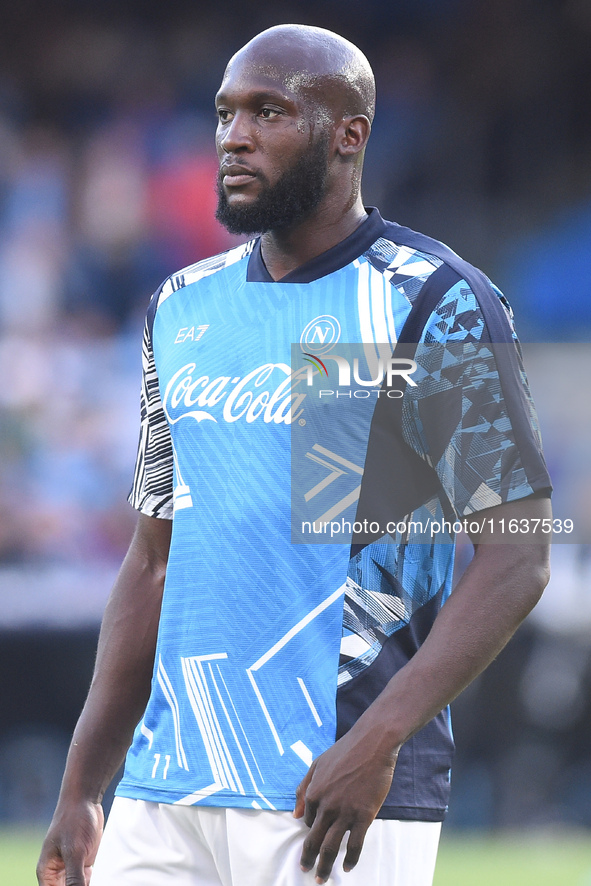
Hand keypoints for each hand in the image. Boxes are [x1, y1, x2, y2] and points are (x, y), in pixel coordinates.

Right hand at [37, 800, 103, 885]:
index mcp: (47, 873)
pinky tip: (104, 879)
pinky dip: (94, 882)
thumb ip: (74, 878)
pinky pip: (87, 881)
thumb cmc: (74, 821)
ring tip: (96, 878)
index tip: (82, 885)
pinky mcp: (84, 861)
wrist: (85, 799)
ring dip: (87, 885)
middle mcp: (57, 873)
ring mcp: (71, 867)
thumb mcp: (75, 851)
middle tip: (89, 881)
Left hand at [293, 725, 397, 882]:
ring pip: (331, 847)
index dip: (312, 829)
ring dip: (325, 867)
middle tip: (307, 872)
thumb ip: (303, 788)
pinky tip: (348, 867)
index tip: (316, 836)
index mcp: (314, 793)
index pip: (307, 821)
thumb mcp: (317, 764)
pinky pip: (354, 844)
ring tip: (322, 879)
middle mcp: (326, 806)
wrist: (372, 743)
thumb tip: (294, 814)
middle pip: (314, 840)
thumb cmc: (345, 751)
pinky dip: (350, 859)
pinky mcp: (363, 815)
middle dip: (309, 859)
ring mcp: (344, 812)